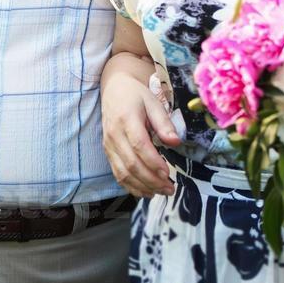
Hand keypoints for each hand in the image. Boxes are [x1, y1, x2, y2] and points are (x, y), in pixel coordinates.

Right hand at [103, 68, 179, 197]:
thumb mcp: (153, 102)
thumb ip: (164, 123)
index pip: (139, 145)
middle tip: (170, 188)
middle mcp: (114, 135)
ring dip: (143, 186)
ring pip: (123, 173)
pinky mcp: (108, 152)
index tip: (168, 173)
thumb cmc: (136, 96)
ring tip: (162, 192)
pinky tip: (147, 192)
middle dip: (152, 180)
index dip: (153, 162)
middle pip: (131, 163)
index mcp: (126, 119)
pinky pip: (118, 174)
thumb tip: (175, 142)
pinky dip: (131, 187)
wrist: (114, 90)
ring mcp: (109, 145)